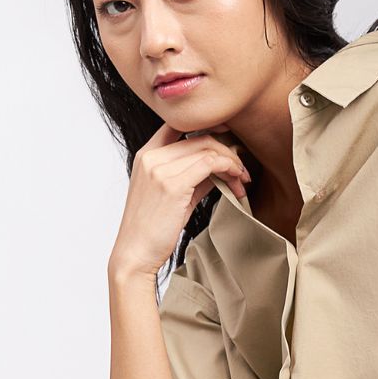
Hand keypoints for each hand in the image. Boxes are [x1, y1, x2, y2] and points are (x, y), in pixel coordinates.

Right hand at [108, 123, 251, 279]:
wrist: (135, 253)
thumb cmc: (153, 228)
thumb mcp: (174, 195)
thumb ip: (194, 177)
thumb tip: (220, 169)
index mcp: (146, 155)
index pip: (177, 125)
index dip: (207, 126)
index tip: (228, 136)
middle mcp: (151, 157)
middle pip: (199, 137)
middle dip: (228, 151)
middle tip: (243, 171)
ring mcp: (160, 169)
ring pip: (207, 149)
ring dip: (232, 163)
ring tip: (242, 181)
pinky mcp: (172, 185)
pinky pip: (209, 164)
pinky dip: (228, 170)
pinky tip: (236, 184)